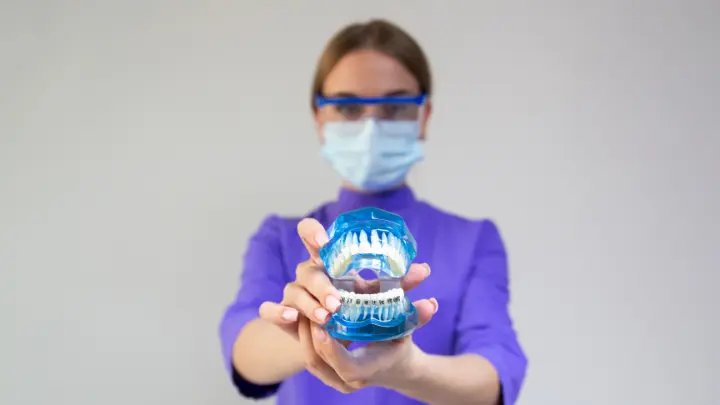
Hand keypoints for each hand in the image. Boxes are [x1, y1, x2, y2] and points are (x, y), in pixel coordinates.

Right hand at [257, 217, 435, 392]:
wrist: (337, 340)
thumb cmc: (358, 309)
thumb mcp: (379, 296)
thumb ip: (401, 284)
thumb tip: (425, 270)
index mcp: (329, 262)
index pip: (310, 234)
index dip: (312, 233)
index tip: (324, 240)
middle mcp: (309, 274)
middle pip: (306, 269)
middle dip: (321, 285)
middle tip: (337, 302)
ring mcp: (294, 295)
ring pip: (292, 291)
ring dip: (308, 303)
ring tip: (326, 317)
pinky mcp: (283, 316)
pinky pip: (270, 311)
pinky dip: (277, 313)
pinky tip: (292, 320)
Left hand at [307, 297, 436, 391]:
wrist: (398, 369)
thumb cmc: (401, 346)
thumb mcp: (408, 329)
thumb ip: (417, 317)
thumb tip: (432, 304)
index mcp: (368, 370)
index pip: (343, 364)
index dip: (329, 345)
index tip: (320, 321)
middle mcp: (350, 380)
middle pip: (319, 361)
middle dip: (307, 334)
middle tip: (306, 306)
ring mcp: (337, 380)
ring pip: (311, 361)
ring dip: (303, 335)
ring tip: (302, 309)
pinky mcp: (328, 374)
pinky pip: (311, 359)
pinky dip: (305, 340)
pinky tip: (304, 317)